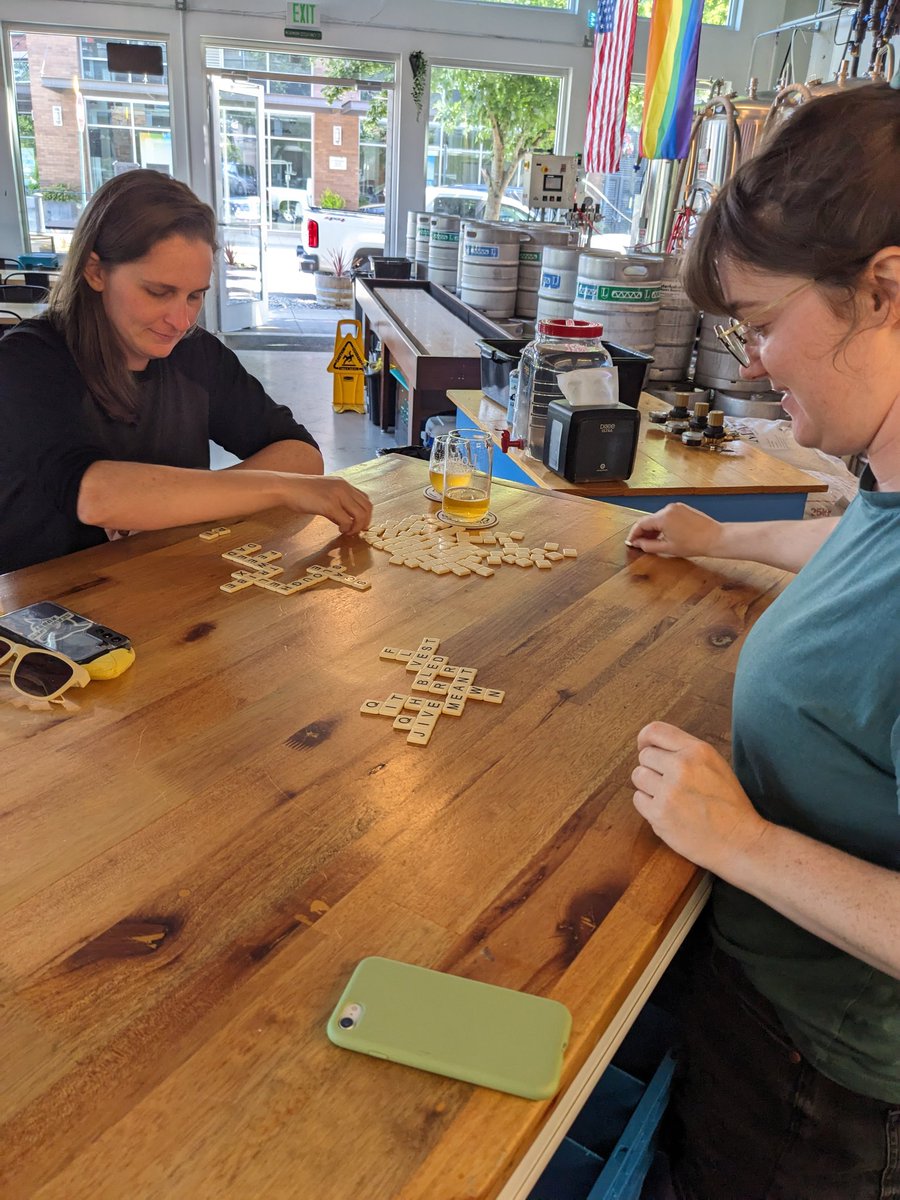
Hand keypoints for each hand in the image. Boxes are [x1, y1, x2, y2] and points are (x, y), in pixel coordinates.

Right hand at [280, 475, 372, 535]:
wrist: (286, 487)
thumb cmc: (301, 492)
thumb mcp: (324, 493)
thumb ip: (337, 504)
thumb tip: (346, 521)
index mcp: (343, 484)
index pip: (365, 499)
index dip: (366, 514)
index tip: (360, 523)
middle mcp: (344, 487)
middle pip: (367, 507)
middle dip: (365, 522)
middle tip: (356, 531)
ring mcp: (338, 496)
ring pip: (360, 515)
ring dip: (357, 526)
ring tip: (348, 531)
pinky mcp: (329, 505)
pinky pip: (347, 521)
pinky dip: (346, 528)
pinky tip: (339, 529)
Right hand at [625, 503, 722, 558]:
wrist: (714, 538)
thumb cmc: (694, 543)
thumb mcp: (668, 548)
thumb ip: (649, 545)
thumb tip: (638, 544)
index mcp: (663, 517)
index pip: (641, 524)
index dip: (633, 534)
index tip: (631, 542)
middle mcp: (668, 508)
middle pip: (649, 519)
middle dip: (643, 532)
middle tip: (640, 544)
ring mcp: (676, 507)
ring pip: (657, 518)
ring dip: (653, 528)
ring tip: (653, 541)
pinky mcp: (683, 508)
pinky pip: (667, 516)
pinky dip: (662, 524)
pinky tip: (664, 535)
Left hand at [631, 722, 768, 873]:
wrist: (740, 842)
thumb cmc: (731, 806)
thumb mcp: (717, 765)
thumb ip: (688, 753)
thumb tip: (654, 746)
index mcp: (698, 751)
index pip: (655, 731)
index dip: (645, 738)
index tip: (644, 747)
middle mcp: (682, 766)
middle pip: (645, 756)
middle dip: (653, 769)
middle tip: (669, 784)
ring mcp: (669, 790)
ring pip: (638, 777)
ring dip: (649, 787)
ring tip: (670, 799)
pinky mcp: (659, 814)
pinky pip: (638, 799)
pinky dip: (649, 807)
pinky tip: (669, 813)